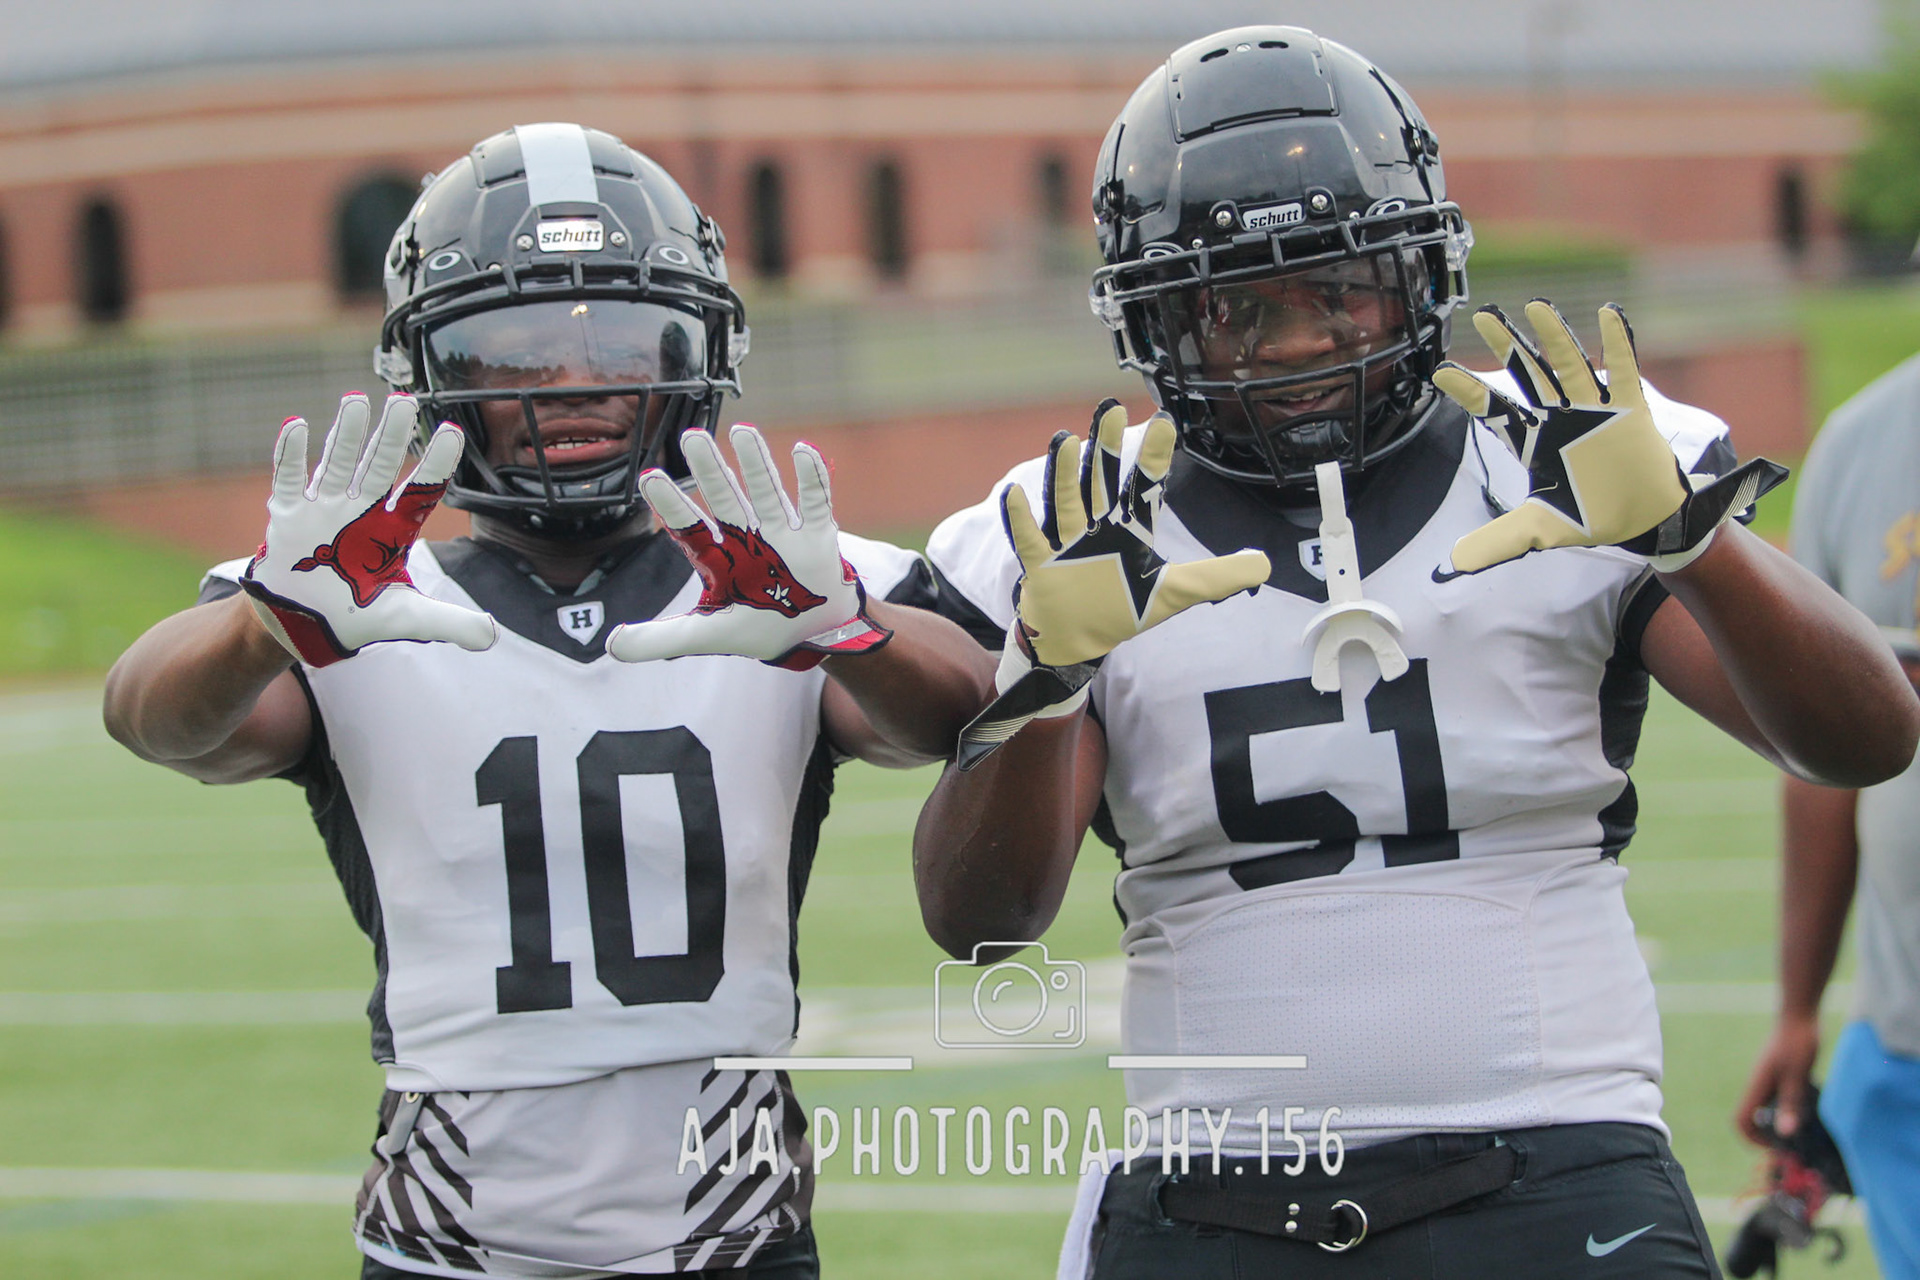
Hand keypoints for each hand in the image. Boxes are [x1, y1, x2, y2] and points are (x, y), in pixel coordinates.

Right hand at [241, 394, 495, 666]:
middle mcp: (362, 511)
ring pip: (339, 465)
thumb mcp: (406, 618)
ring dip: (347, 435)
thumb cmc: (358, 614)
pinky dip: (291, 455)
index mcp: (393, 530)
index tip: (451, 431)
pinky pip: (289, 481)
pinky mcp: (288, 517)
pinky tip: (297, 426)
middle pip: (380, 466)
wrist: (305, 624)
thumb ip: (448, 621)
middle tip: (404, 401)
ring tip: (358, 400)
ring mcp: (325, 509)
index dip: (435, 463)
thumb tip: (492, 637)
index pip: (420, 491)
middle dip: (391, 436)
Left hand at [606, 425, 889, 669]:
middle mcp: (746, 537)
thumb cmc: (757, 625)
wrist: (812, 633)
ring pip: (767, 492)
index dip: (671, 504)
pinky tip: (803, 450)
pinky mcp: (816, 536)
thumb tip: (611, 646)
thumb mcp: (705, 634)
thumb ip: (659, 639)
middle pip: (725, 498)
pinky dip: (812, 478)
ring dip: (756, 464)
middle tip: (691, 437)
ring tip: (743, 431)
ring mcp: (782, 533)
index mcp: (719, 557)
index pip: (689, 526)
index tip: (649, 477)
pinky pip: (814, 502)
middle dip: (710, 470)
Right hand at [956, 399, 1269, 768]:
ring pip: (1067, 503)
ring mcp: (1068, 545)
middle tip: (1109, 408)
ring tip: (1063, 439)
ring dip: (1064, 473)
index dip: (1154, 458)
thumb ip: (1219, 576)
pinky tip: (1014, 492)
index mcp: (1129, 531)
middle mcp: (1098, 529)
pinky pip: (1031, 540)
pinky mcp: (1043, 567)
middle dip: (1104, 449)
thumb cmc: (1122, 608)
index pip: (1145, 488)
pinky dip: (1021, 519)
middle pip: (1102, 482)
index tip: (1164, 422)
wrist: (1076, 639)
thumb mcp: (1177, 593)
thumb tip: (1265, 565)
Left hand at [1432, 300, 1785, 577]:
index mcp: (1534, 441)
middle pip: (1529, 376)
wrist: (1644, 521)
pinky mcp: (1631, 411)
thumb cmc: (1591, 517)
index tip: (1441, 373)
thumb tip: (1450, 565)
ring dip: (1554, 338)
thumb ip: (1496, 542)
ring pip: (1570, 366)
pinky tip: (1609, 314)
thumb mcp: (1538, 531)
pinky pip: (1624, 371)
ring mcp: (1594, 410)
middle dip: (1509, 346)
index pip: (1495, 411)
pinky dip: (1618, 343)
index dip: (1470, 392)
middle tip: (1483, 315)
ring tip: (1536, 307)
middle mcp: (1560, 418)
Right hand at [1734, 1013, 1820, 1144]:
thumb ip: (1790, 1103)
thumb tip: (1784, 1133)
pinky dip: (1787, 1109)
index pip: (1741, 1120)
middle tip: (1793, 1145)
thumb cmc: (1797, 1042)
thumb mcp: (1798, 1076)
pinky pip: (1776, 1099)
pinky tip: (1808, 1106)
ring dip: (1778, 1123)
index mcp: (1757, 1087)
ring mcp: (1767, 1079)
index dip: (1753, 1139)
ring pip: (1765, 1109)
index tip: (1776, 1148)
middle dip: (1767, 1136)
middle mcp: (1758, 1085)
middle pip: (1751, 1118)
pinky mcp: (1778, 1074)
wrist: (1799, 1014)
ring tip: (1803, 1128)